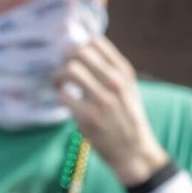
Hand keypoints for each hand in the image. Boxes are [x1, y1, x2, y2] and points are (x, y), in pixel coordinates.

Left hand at [55, 35, 168, 183]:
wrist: (134, 150)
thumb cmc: (126, 118)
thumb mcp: (126, 89)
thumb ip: (108, 70)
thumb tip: (81, 49)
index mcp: (124, 72)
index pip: (96, 42)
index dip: (77, 43)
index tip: (70, 53)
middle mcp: (115, 82)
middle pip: (79, 52)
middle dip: (64, 58)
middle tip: (62, 70)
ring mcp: (102, 98)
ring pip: (70, 70)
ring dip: (58, 76)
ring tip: (58, 84)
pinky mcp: (88, 116)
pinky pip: (62, 96)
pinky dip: (58, 97)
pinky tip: (63, 102)